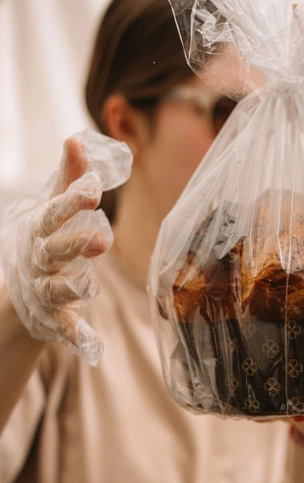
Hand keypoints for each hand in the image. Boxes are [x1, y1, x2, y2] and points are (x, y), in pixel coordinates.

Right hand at [0, 130, 131, 364]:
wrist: (22, 292)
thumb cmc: (45, 242)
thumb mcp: (53, 212)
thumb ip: (67, 180)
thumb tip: (76, 140)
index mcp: (42, 231)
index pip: (55, 214)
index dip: (72, 202)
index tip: (93, 190)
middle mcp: (41, 260)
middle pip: (55, 250)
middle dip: (75, 244)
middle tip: (101, 239)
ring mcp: (46, 289)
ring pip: (58, 288)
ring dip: (74, 287)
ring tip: (91, 285)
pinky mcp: (56, 316)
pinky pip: (64, 327)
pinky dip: (75, 335)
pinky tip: (90, 342)